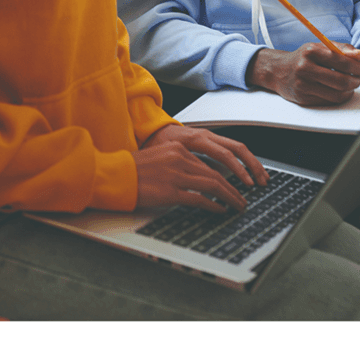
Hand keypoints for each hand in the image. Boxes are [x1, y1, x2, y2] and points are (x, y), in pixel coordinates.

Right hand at [133, 124, 268, 211]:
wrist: (116, 176)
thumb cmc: (134, 170)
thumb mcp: (160, 159)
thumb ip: (179, 164)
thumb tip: (197, 178)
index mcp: (178, 148)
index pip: (209, 163)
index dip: (226, 175)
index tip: (234, 184)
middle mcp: (180, 159)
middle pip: (215, 174)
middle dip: (233, 187)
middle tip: (243, 198)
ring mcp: (177, 175)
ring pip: (213, 185)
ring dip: (229, 197)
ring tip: (238, 205)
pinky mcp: (171, 191)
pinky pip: (199, 199)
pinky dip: (213, 205)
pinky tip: (220, 210)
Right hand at [246, 42, 359, 106]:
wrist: (278, 70)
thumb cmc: (302, 57)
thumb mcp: (319, 47)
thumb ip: (341, 49)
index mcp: (311, 51)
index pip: (341, 61)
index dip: (359, 67)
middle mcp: (305, 68)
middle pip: (341, 80)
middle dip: (357, 81)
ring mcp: (303, 85)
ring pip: (337, 94)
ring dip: (350, 90)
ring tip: (351, 84)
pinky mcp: (303, 98)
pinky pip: (329, 101)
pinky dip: (340, 97)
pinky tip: (340, 90)